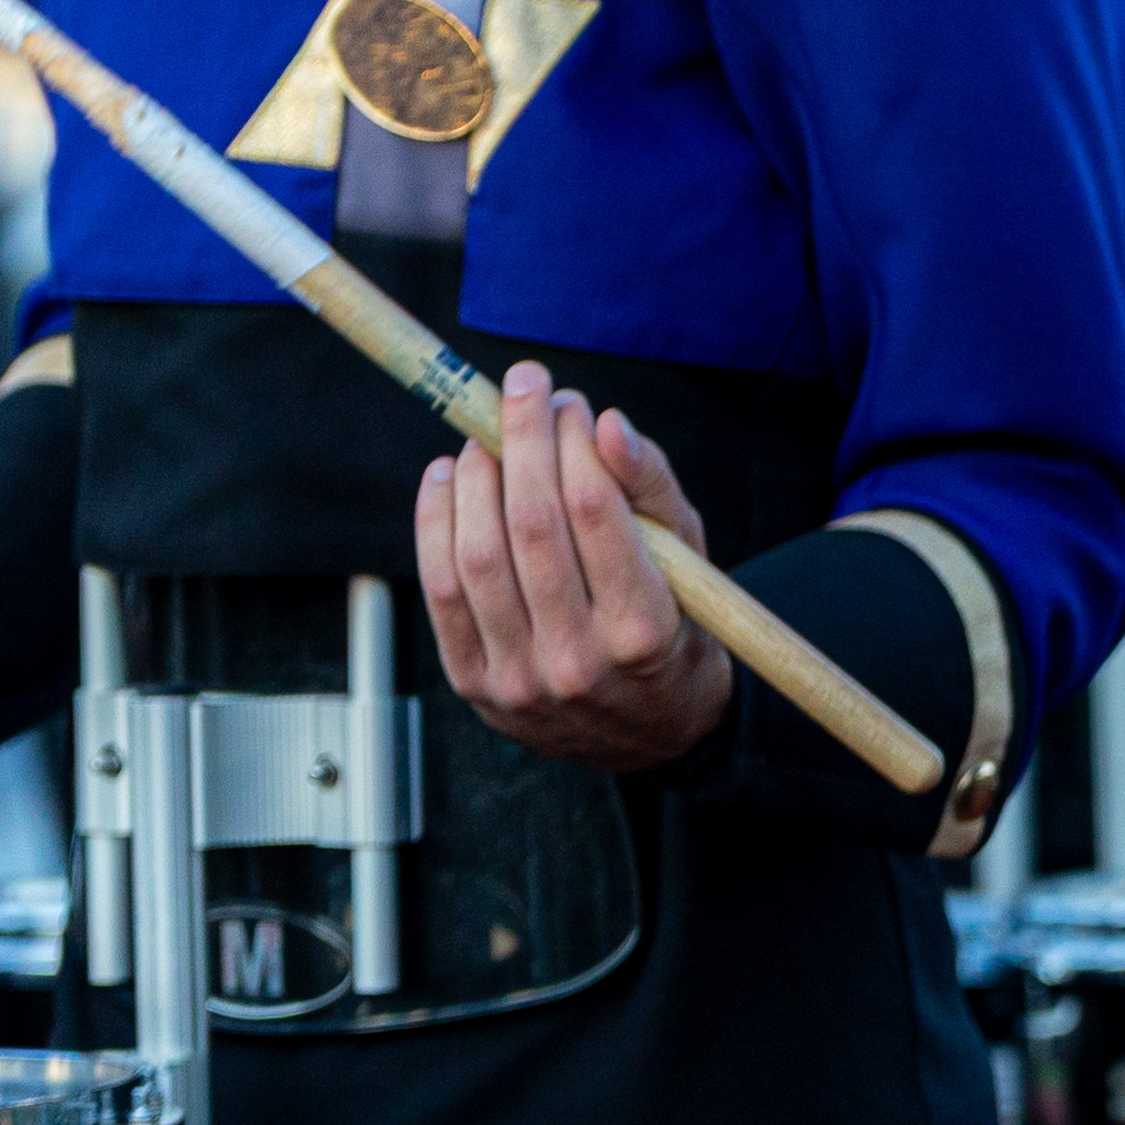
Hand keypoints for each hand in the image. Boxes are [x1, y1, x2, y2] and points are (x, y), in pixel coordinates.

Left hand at [418, 360, 733, 773]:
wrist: (649, 735)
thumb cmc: (676, 627)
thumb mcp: (691, 558)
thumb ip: (651, 485)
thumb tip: (607, 423)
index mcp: (646, 630)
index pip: (594, 510)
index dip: (574, 441)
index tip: (571, 402)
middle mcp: (578, 661)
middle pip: (530, 525)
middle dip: (523, 439)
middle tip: (524, 389)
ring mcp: (519, 679)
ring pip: (477, 555)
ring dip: (476, 476)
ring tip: (488, 434)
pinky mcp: (474, 683)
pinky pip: (440, 590)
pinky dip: (434, 521)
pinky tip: (447, 477)